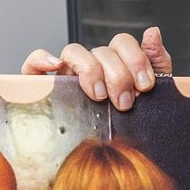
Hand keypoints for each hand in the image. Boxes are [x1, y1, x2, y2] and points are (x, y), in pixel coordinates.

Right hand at [23, 26, 170, 109]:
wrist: (113, 156)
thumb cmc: (132, 119)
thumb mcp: (153, 93)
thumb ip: (156, 60)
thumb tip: (152, 32)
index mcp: (116, 63)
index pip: (121, 43)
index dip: (135, 59)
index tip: (146, 86)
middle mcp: (92, 64)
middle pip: (101, 51)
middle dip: (118, 76)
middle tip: (125, 102)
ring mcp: (67, 74)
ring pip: (73, 52)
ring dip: (89, 71)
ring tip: (99, 96)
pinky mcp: (44, 86)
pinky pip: (34, 64)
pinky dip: (40, 59)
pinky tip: (54, 67)